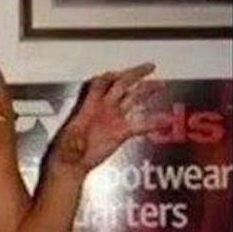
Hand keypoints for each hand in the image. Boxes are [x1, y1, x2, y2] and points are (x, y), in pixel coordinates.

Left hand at [48, 63, 163, 175]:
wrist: (72, 164)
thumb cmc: (67, 150)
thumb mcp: (69, 140)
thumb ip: (75, 135)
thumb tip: (77, 132)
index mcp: (89, 106)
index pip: (101, 83)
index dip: (113, 75)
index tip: (126, 72)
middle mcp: (102, 109)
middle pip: (121, 86)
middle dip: (135, 75)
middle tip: (150, 68)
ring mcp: (112, 119)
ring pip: (131, 100)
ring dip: (145, 91)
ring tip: (160, 85)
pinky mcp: (119, 133)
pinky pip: (139, 125)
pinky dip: (153, 122)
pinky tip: (165, 120)